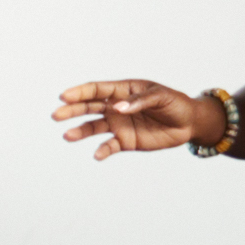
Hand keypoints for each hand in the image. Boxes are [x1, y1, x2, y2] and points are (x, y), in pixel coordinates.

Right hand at [57, 77, 224, 160]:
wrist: (189, 123)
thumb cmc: (175, 103)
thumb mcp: (161, 97)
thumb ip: (138, 101)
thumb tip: (118, 108)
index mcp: (122, 90)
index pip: (97, 90)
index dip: (80, 92)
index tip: (64, 96)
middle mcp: (116, 107)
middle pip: (88, 108)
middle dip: (71, 111)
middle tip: (56, 115)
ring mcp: (119, 124)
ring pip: (93, 127)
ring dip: (80, 131)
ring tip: (67, 136)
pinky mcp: (125, 141)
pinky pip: (109, 146)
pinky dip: (102, 151)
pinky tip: (97, 155)